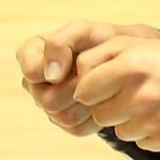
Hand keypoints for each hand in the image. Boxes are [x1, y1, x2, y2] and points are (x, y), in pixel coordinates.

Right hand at [14, 20, 159, 133]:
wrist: (128, 63)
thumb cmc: (102, 42)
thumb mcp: (84, 31)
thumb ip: (61, 42)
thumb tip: (50, 75)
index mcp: (32, 55)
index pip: (31, 71)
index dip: (55, 67)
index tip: (77, 57)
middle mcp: (35, 83)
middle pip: (47, 100)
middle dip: (77, 87)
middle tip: (96, 74)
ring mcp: (49, 105)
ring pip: (62, 117)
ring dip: (88, 101)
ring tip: (101, 85)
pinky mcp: (67, 123)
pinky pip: (75, 128)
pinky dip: (94, 115)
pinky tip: (102, 100)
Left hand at [71, 37, 159, 152]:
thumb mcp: (131, 46)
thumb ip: (95, 59)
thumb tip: (69, 86)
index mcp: (129, 67)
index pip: (84, 92)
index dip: (92, 90)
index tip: (105, 85)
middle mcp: (141, 94)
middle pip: (100, 115)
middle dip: (110, 106)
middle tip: (131, 93)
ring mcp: (155, 119)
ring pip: (120, 131)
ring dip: (129, 120)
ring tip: (150, 103)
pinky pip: (141, 142)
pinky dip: (148, 132)